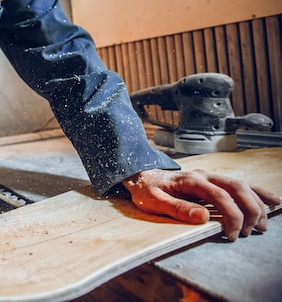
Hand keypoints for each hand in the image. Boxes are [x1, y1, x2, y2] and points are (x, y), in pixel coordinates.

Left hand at [122, 169, 280, 240]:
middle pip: (236, 188)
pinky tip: (270, 201)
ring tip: (263, 224)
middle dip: (250, 210)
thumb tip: (202, 216)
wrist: (141, 175)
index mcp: (190, 180)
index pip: (219, 196)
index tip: (232, 234)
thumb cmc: (146, 190)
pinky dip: (256, 193)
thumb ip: (177, 209)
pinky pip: (239, 185)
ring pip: (241, 185)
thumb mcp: (154, 201)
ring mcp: (210, 176)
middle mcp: (203, 175)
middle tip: (250, 231)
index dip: (231, 216)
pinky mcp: (213, 181)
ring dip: (256, 203)